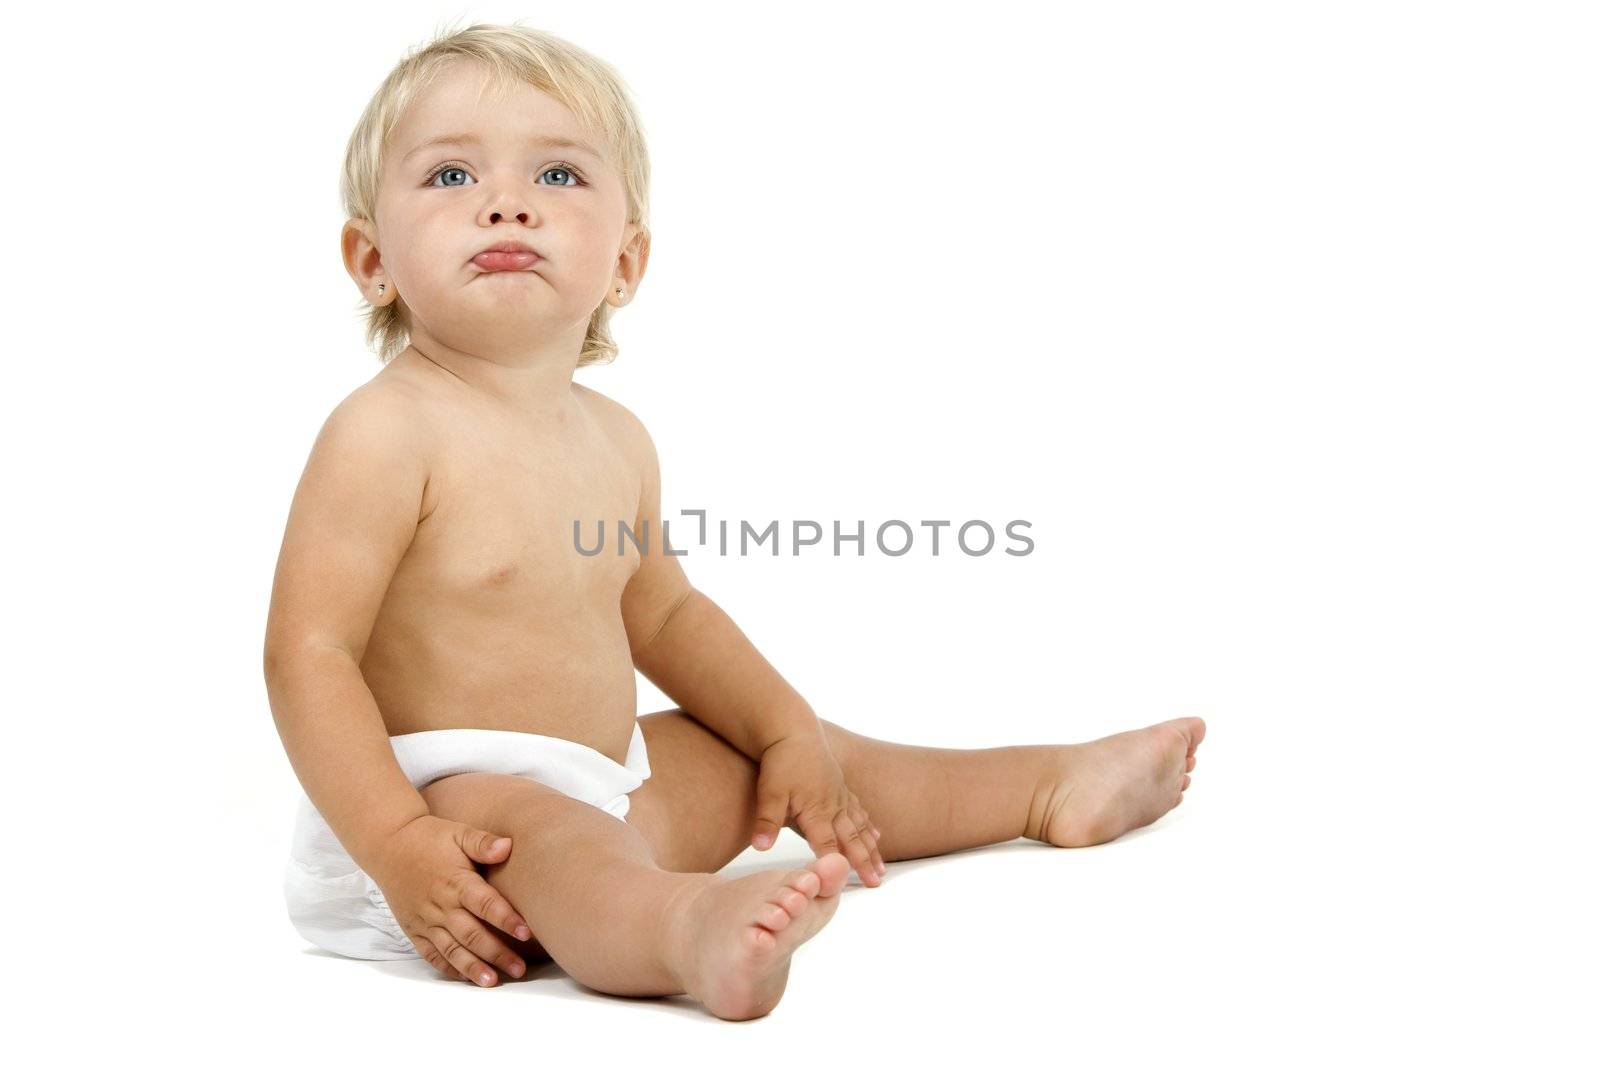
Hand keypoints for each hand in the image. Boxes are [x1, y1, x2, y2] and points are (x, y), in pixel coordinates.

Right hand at [366, 814, 533, 985]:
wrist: (389, 844)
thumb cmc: (430, 837)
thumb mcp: (459, 832)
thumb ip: (483, 842)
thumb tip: (508, 846)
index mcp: (455, 881)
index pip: (484, 904)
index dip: (506, 919)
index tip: (527, 933)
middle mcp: (440, 905)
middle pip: (471, 934)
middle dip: (496, 953)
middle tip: (520, 969)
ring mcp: (425, 920)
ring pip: (452, 950)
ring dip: (473, 968)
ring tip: (493, 982)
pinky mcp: (414, 930)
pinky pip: (431, 954)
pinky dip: (448, 968)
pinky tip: (466, 978)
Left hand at [750, 732, 886, 886]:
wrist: (791, 729)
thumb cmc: (780, 761)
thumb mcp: (769, 792)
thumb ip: (766, 821)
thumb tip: (760, 847)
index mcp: (816, 811)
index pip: (828, 845)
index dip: (836, 864)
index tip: (846, 882)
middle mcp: (833, 806)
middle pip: (851, 839)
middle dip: (864, 862)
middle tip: (877, 882)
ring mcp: (839, 796)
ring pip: (860, 827)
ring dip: (871, 848)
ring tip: (882, 867)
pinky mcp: (839, 787)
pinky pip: (858, 810)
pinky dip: (868, 825)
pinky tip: (876, 833)